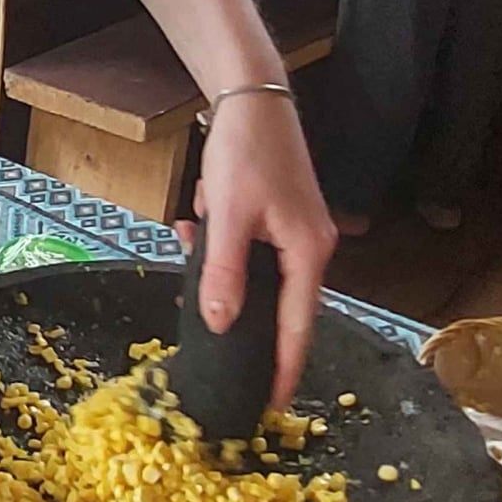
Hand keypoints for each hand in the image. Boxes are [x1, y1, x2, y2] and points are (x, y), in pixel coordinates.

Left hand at [177, 93, 337, 407]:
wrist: (250, 96)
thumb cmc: (245, 150)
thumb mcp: (228, 215)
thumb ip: (223, 272)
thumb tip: (219, 323)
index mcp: (308, 252)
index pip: (298, 327)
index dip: (286, 368)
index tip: (273, 404)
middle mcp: (310, 247)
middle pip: (283, 311)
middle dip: (249, 332)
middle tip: (225, 367)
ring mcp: (295, 234)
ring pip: (259, 280)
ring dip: (223, 281)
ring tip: (194, 272)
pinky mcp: (277, 220)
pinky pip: (248, 253)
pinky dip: (219, 251)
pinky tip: (191, 232)